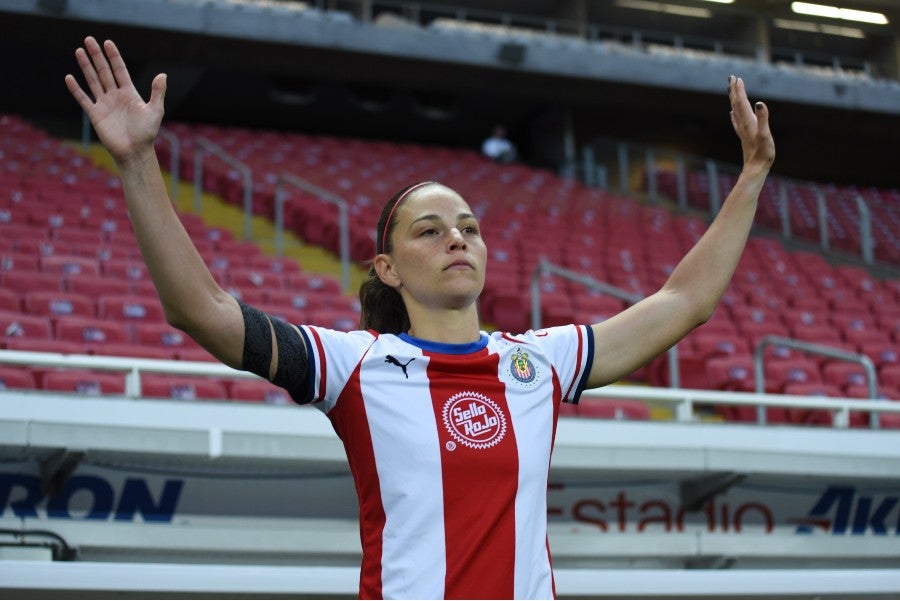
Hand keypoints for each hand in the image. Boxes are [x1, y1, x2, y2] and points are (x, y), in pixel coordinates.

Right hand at [65, 37, 166, 166]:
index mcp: (129, 93)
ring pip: (93, 81)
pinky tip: (69, 77)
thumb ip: (157, 93)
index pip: (119, 70)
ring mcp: (104, 104)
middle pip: (104, 71)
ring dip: (86, 66)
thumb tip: (163, 75)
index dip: (114, 56)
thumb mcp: (155, 111)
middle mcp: (116, 96)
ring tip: (79, 51)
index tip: (107, 42)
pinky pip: (83, 99)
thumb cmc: (147, 133)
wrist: (134, 152)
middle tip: (89, 40)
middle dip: (97, 56)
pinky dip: (76, 89)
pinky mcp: (95, 115)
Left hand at [728, 75, 774, 171]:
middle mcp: (743, 125)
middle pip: (736, 104)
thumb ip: (763, 119)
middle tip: (731, 78)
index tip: (737, 78)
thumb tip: (759, 103)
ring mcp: (743, 131)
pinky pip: (737, 122)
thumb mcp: (766, 135)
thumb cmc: (762, 154)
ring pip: (736, 111)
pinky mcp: (744, 137)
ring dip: (734, 100)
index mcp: (748, 122)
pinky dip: (735, 114)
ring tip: (731, 90)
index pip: (742, 102)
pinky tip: (732, 113)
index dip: (739, 90)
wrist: (755, 169)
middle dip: (734, 91)